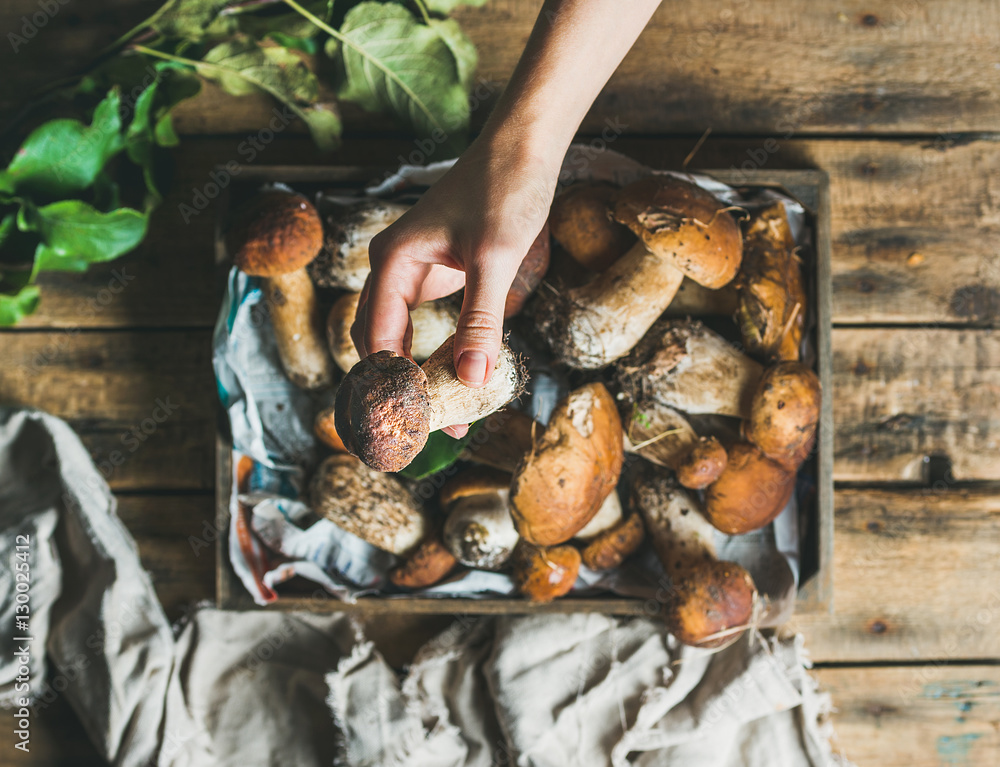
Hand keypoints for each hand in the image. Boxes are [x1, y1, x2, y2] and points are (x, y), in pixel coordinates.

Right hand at [352, 132, 559, 437]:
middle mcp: (394, 269)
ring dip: (417, 376)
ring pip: (400, 338)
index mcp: (392, 262)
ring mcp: (414, 272)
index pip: (376, 340)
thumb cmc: (505, 189)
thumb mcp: (495, 258)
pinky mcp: (439, 275)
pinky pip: (427, 325)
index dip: (390, 385)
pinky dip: (437, 355)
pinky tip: (459, 379)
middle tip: (425, 430)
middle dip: (398, 387)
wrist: (525, 146)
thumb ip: (481, 321)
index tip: (412, 423)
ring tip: (445, 417)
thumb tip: (472, 379)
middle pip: (379, 343)